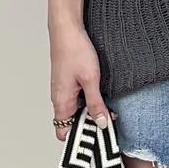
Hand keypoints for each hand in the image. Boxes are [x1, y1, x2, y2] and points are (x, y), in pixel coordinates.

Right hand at [50, 24, 110, 140]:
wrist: (67, 28)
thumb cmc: (74, 50)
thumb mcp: (90, 80)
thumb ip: (95, 103)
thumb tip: (100, 123)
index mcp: (61, 102)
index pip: (63, 132)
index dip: (79, 139)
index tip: (98, 139)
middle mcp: (60, 98)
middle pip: (72, 123)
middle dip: (89, 126)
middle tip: (108, 125)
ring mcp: (64, 90)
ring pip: (76, 110)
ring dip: (91, 112)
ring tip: (108, 111)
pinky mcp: (69, 81)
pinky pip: (78, 99)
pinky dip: (90, 101)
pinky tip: (103, 96)